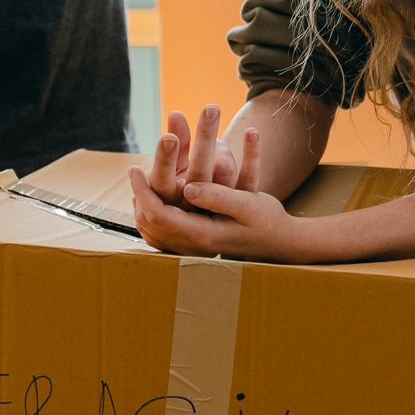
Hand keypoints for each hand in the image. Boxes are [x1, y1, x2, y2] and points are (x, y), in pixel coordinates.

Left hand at [128, 167, 313, 261]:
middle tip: (134, 171)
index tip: (135, 168)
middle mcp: (194, 244)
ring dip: (145, 205)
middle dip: (139, 196)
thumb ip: (218, 196)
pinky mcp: (197, 243)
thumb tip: (188, 188)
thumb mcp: (247, 203)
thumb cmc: (268, 220)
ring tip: (139, 183)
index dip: (143, 191)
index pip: (159, 214)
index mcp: (203, 235)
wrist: (281, 243)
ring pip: (156, 229)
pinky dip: (156, 214)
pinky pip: (166, 231)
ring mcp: (194, 247)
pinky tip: (155, 198)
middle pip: (151, 223)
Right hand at [146, 105, 258, 209]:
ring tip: (218, 119)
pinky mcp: (242, 204)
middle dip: (204, 140)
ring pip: (224, 177)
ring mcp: (220, 208)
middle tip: (210, 110)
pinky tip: (252, 132)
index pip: (162, 180)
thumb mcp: (172, 174)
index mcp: (169, 201)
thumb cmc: (180, 196)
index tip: (170, 136)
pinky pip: (249, 179)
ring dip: (224, 147)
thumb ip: (174, 147)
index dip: (166, 159)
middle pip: (198, 174)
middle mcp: (194, 207)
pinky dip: (252, 155)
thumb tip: (176, 113)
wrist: (208, 234)